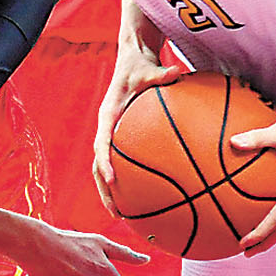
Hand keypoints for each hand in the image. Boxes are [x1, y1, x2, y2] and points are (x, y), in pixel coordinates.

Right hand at [93, 55, 182, 212]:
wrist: (131, 60)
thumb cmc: (139, 66)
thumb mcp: (149, 69)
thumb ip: (161, 74)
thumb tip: (177, 72)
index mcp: (108, 116)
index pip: (101, 144)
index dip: (105, 163)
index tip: (112, 180)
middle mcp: (106, 129)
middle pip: (97, 166)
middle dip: (104, 191)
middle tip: (117, 212)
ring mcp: (111, 136)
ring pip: (104, 170)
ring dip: (111, 193)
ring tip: (124, 216)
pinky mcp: (120, 138)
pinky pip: (120, 164)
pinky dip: (127, 182)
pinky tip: (144, 197)